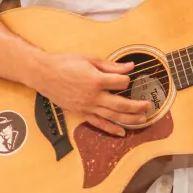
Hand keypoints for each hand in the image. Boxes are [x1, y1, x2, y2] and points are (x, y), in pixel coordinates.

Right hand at [32, 54, 151, 136]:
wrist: (44, 74)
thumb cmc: (66, 63)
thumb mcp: (90, 59)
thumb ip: (111, 65)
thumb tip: (129, 67)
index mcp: (96, 80)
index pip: (121, 83)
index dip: (127, 80)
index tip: (128, 78)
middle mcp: (93, 96)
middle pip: (121, 104)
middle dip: (137, 106)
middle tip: (148, 106)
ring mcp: (87, 107)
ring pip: (112, 116)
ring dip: (129, 119)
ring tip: (142, 120)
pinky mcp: (81, 113)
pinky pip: (98, 124)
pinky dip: (111, 129)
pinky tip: (122, 132)